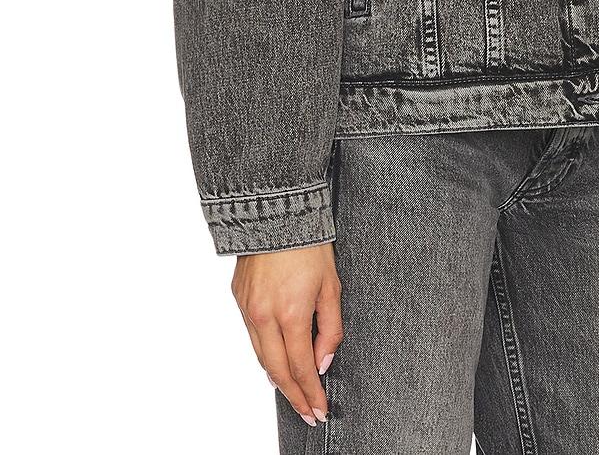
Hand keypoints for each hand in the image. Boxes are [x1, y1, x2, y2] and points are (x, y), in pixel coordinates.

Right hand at [231, 242, 342, 426]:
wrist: (277, 212)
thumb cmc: (309, 245)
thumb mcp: (331, 286)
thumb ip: (330, 328)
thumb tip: (322, 361)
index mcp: (290, 313)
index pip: (301, 368)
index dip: (311, 393)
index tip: (319, 410)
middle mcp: (264, 316)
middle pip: (278, 371)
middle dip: (294, 396)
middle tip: (307, 413)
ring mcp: (248, 308)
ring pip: (262, 356)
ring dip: (278, 379)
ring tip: (294, 394)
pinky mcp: (239, 299)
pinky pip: (252, 336)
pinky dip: (266, 353)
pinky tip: (276, 362)